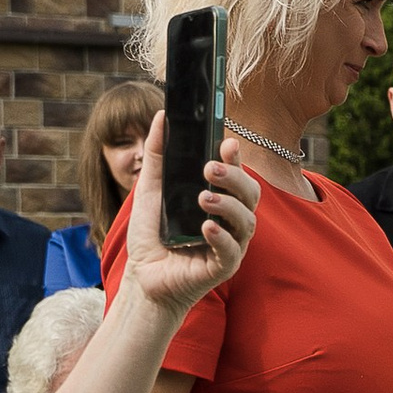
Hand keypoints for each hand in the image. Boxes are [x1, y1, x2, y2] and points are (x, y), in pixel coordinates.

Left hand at [118, 115, 256, 326]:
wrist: (142, 276)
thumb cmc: (152, 235)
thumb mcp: (150, 189)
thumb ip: (158, 155)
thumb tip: (162, 116)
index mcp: (219, 198)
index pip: (237, 174)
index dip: (237, 158)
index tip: (226, 142)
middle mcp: (230, 220)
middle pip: (250, 194)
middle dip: (235, 179)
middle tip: (211, 169)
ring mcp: (230, 244)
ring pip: (247, 221)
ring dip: (228, 206)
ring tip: (203, 198)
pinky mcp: (222, 268)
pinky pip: (232, 251)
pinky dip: (222, 237)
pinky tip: (206, 227)